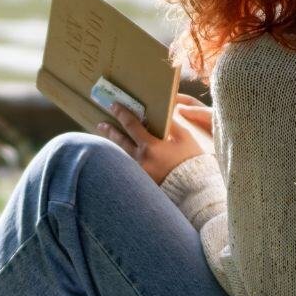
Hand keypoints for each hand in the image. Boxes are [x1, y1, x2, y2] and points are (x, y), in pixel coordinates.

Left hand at [96, 99, 212, 183]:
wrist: (194, 189)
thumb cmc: (191, 161)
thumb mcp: (184, 138)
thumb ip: (171, 125)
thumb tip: (163, 114)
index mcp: (150, 146)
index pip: (131, 125)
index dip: (121, 113)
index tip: (113, 105)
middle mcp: (140, 160)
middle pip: (120, 141)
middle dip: (110, 131)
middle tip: (101, 124)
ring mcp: (139, 173)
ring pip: (122, 155)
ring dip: (113, 146)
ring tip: (106, 140)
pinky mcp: (142, 182)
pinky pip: (128, 167)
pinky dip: (122, 159)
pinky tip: (119, 156)